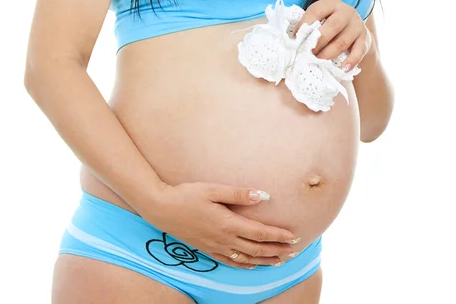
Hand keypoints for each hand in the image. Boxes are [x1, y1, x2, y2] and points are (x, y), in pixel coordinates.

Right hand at [138, 182, 299, 268]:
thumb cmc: (186, 194)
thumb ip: (239, 193)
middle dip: (277, 250)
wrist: (161, 208)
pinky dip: (244, 265)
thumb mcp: (213, 189)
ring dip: (265, 260)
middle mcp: (223, 238)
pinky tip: (251, 265)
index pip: (260, 232)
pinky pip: (229, 261)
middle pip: (257, 248)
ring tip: (280, 261)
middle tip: (294, 250)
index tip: (294, 236)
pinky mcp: (206, 249)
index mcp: (228, 223)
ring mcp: (214, 246)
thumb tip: (264, 195)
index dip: (278, 235)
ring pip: (246, 258)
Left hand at [294, 0, 373, 71]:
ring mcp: (358, 25)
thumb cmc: (331, 26)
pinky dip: (350, 61)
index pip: (316, 10)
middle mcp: (347, 11)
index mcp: (332, 3)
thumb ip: (310, 26)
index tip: (296, 38)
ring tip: (318, 63)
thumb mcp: (321, 20)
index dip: (305, 24)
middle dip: (318, 42)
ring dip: (328, 54)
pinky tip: (343, 68)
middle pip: (332, 26)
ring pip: (342, 41)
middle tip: (307, 54)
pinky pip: (358, 51)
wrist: (356, 32)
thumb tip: (293, 41)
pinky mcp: (365, 38)